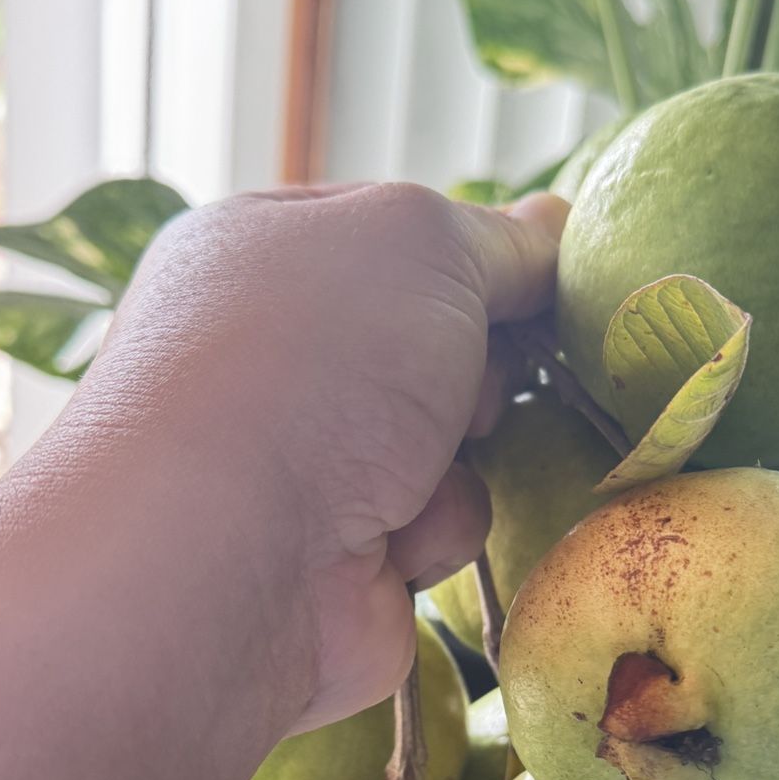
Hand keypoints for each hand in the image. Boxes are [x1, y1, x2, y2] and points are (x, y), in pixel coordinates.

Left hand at [89, 183, 565, 728]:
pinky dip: (435, 528)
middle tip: (467, 377)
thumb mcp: (422, 246)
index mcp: (261, 251)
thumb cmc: (311, 362)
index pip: (391, 233)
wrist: (227, 553)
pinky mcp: (340, 556)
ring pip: (452, 440)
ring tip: (416, 466)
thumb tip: (551, 223)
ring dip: (461, 454)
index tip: (532, 277)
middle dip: (476, 362)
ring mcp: (304, 460)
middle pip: (436, 341)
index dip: (470, 254)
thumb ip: (499, 238)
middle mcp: (275, 353)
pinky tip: (391, 538)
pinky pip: (438, 525)